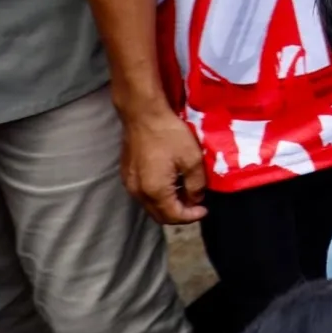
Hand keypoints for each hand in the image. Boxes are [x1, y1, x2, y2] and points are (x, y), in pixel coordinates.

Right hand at [119, 104, 205, 224]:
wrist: (143, 115)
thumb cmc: (169, 135)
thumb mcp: (192, 160)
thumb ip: (196, 184)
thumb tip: (196, 199)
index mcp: (154, 191)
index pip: (173, 216)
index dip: (191, 217)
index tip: (205, 209)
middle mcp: (137, 192)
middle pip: (159, 215)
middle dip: (179, 214)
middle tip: (196, 205)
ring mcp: (129, 183)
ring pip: (150, 205)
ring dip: (168, 205)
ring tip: (187, 194)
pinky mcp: (127, 174)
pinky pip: (144, 194)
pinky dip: (158, 196)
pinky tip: (171, 184)